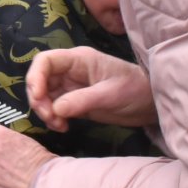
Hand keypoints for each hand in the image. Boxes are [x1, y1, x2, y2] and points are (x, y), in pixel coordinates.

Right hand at [28, 46, 156, 130]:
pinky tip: (63, 127)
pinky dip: (54, 118)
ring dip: (46, 112)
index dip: (36, 77)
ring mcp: (71, 86)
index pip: (45, 61)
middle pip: (40, 80)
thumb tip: (55, 109)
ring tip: (59, 125)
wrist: (151, 104)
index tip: (38, 98)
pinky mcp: (74, 102)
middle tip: (49, 117)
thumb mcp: (110, 95)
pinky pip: (54, 108)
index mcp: (78, 60)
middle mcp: (70, 71)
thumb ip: (82, 100)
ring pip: (45, 96)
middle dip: (39, 99)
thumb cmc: (135, 90)